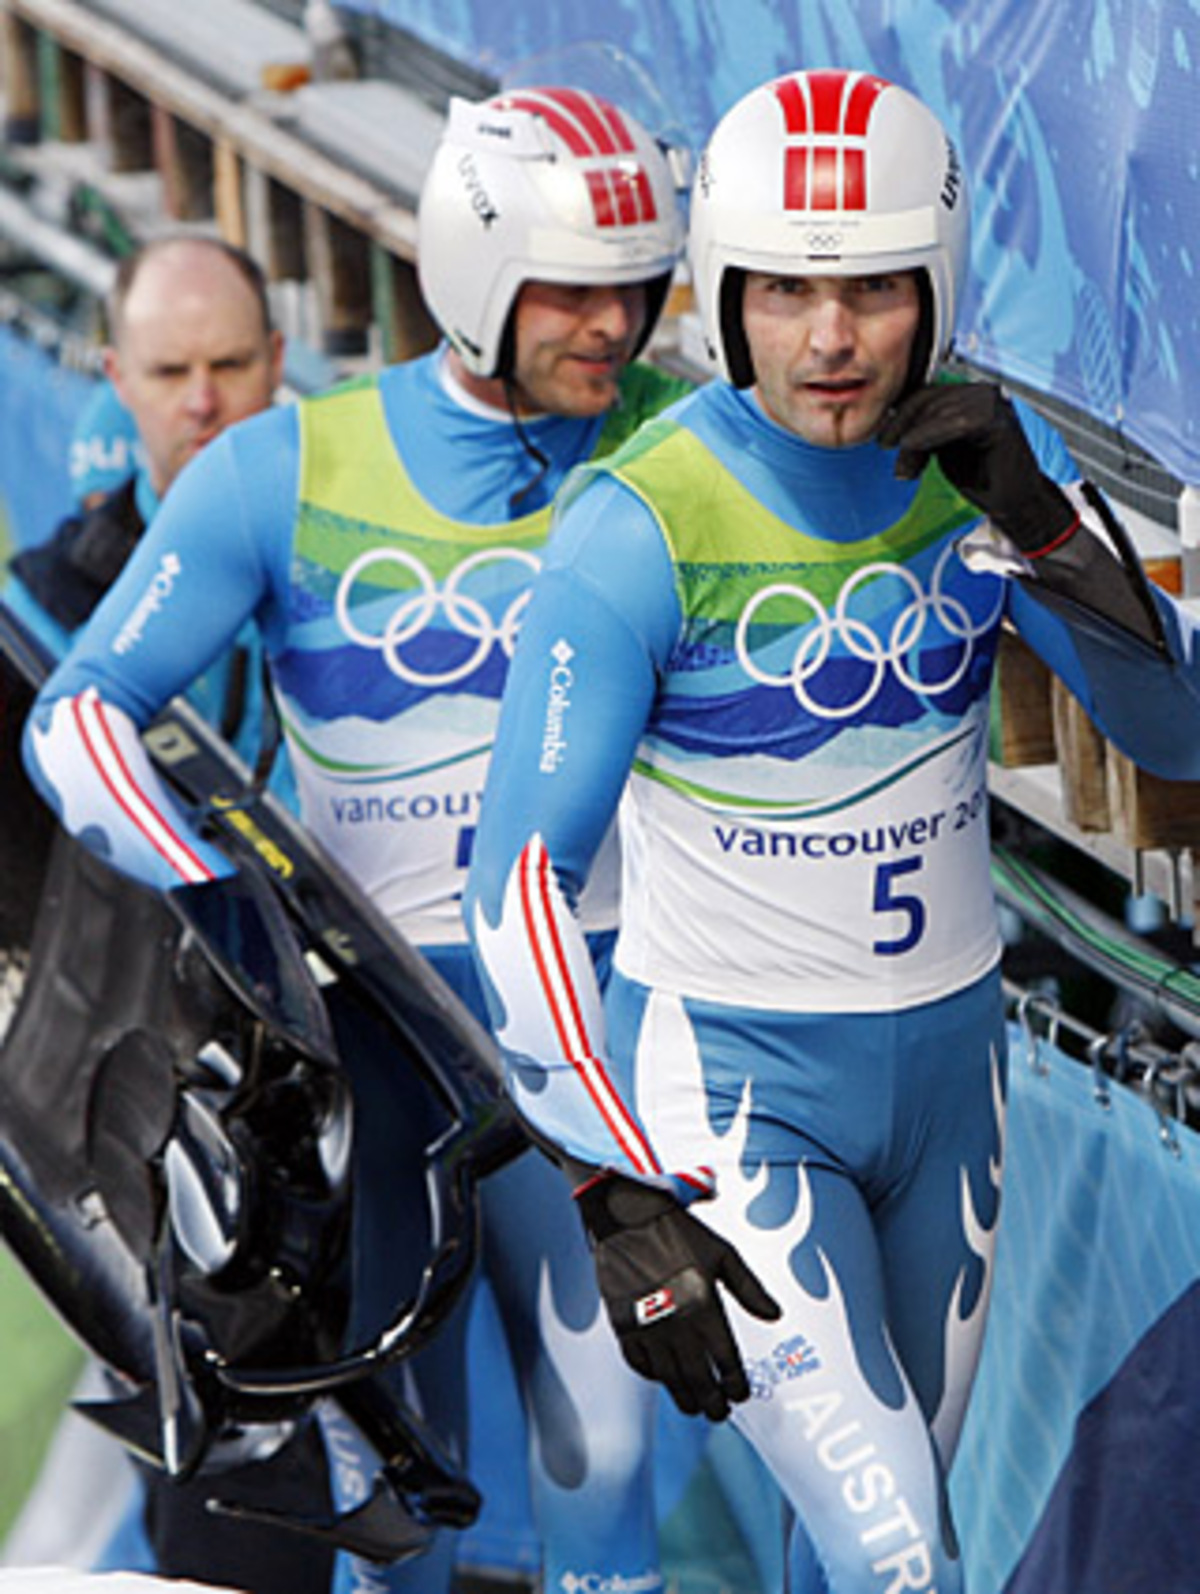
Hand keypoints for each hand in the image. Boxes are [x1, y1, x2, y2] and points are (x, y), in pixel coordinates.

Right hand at [574, 1170, 780, 1420]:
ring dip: (684, 1397)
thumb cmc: (678, 1232)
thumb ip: (750, 1289)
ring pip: (668, 1377)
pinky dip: (653, 1377)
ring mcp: (645, 1326)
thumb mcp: (723, 1254)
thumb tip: (775, 1315)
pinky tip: (663, 1380)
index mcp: (704, 1305)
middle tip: (719, 1414)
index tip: (740, 1395)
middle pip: (698, 1378)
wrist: (627, 1215)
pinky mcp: (621, 1324)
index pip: (726, 1361)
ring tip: (694, 1408)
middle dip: (712, 1402)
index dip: (735, 1384)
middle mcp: (675, 1322)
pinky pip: (639, 1363)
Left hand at [877, 381, 1078, 556]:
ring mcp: (994, 405)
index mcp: (969, 396)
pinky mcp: (999, 421)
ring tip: (904, 461)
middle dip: (904, 423)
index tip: (883, 435)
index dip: (901, 412)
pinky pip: (958, 422)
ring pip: (941, 410)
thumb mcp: (941, 450)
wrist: (1013, 501)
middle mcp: (983, 394)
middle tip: (885, 444)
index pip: (928, 393)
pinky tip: (913, 446)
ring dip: (915, 435)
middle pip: (931, 398)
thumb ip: (922, 434)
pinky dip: (930, 434)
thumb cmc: (980, 476)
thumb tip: (890, 428)